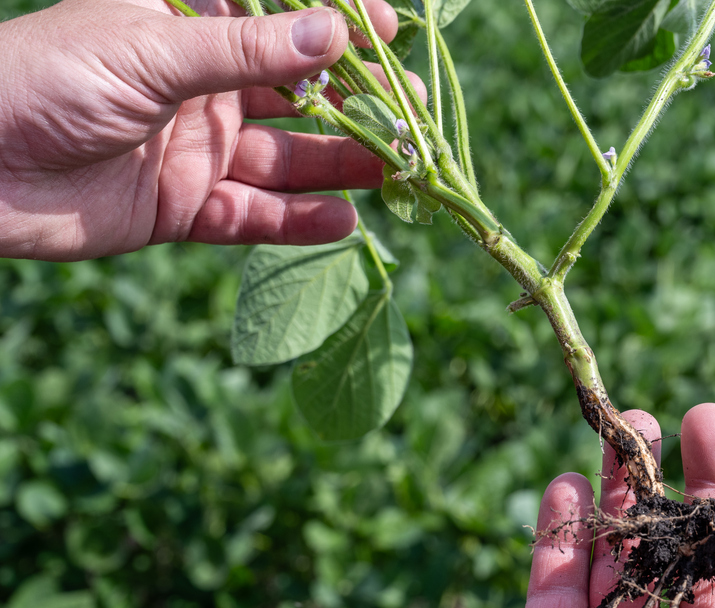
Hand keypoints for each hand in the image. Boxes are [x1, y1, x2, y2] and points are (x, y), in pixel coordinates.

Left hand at [0, 0, 415, 260]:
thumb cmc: (45, 78)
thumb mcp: (152, 52)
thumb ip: (247, 52)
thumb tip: (335, 33)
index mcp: (186, 27)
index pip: (277, 20)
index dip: (333, 24)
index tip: (387, 31)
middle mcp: (199, 86)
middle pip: (293, 95)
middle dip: (352, 105)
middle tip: (409, 119)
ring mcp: (195, 148)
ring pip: (284, 158)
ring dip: (338, 165)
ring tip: (397, 174)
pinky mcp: (183, 208)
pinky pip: (252, 216)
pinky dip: (295, 222)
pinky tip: (343, 222)